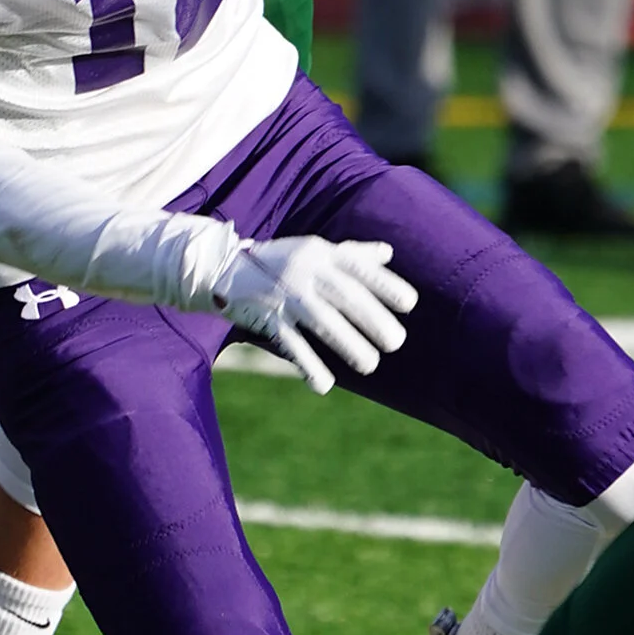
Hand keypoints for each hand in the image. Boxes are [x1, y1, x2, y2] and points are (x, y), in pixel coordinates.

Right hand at [210, 233, 414, 392]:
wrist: (223, 265)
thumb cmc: (280, 259)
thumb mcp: (314, 249)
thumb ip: (351, 254)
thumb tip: (388, 253)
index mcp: (320, 252)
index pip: (357, 267)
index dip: (384, 285)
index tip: (410, 305)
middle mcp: (304, 270)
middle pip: (344, 295)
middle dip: (372, 319)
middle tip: (396, 343)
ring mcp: (285, 294)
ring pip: (321, 321)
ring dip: (347, 344)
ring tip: (370, 365)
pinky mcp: (267, 317)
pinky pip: (290, 343)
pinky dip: (307, 364)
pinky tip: (324, 385)